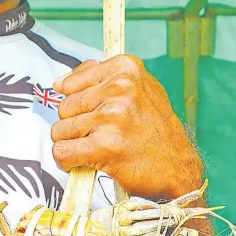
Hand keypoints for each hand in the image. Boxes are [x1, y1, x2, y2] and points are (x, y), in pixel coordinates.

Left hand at [51, 55, 202, 199]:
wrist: (176, 166)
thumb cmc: (153, 130)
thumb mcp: (138, 89)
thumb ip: (101, 79)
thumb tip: (60, 82)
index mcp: (125, 69)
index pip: (70, 83)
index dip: (75, 105)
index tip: (92, 115)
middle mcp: (120, 88)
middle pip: (64, 108)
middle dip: (73, 126)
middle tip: (97, 136)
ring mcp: (112, 116)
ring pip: (59, 131)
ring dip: (72, 145)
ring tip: (95, 149)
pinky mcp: (105, 145)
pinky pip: (62, 152)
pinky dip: (67, 162)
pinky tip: (86, 162)